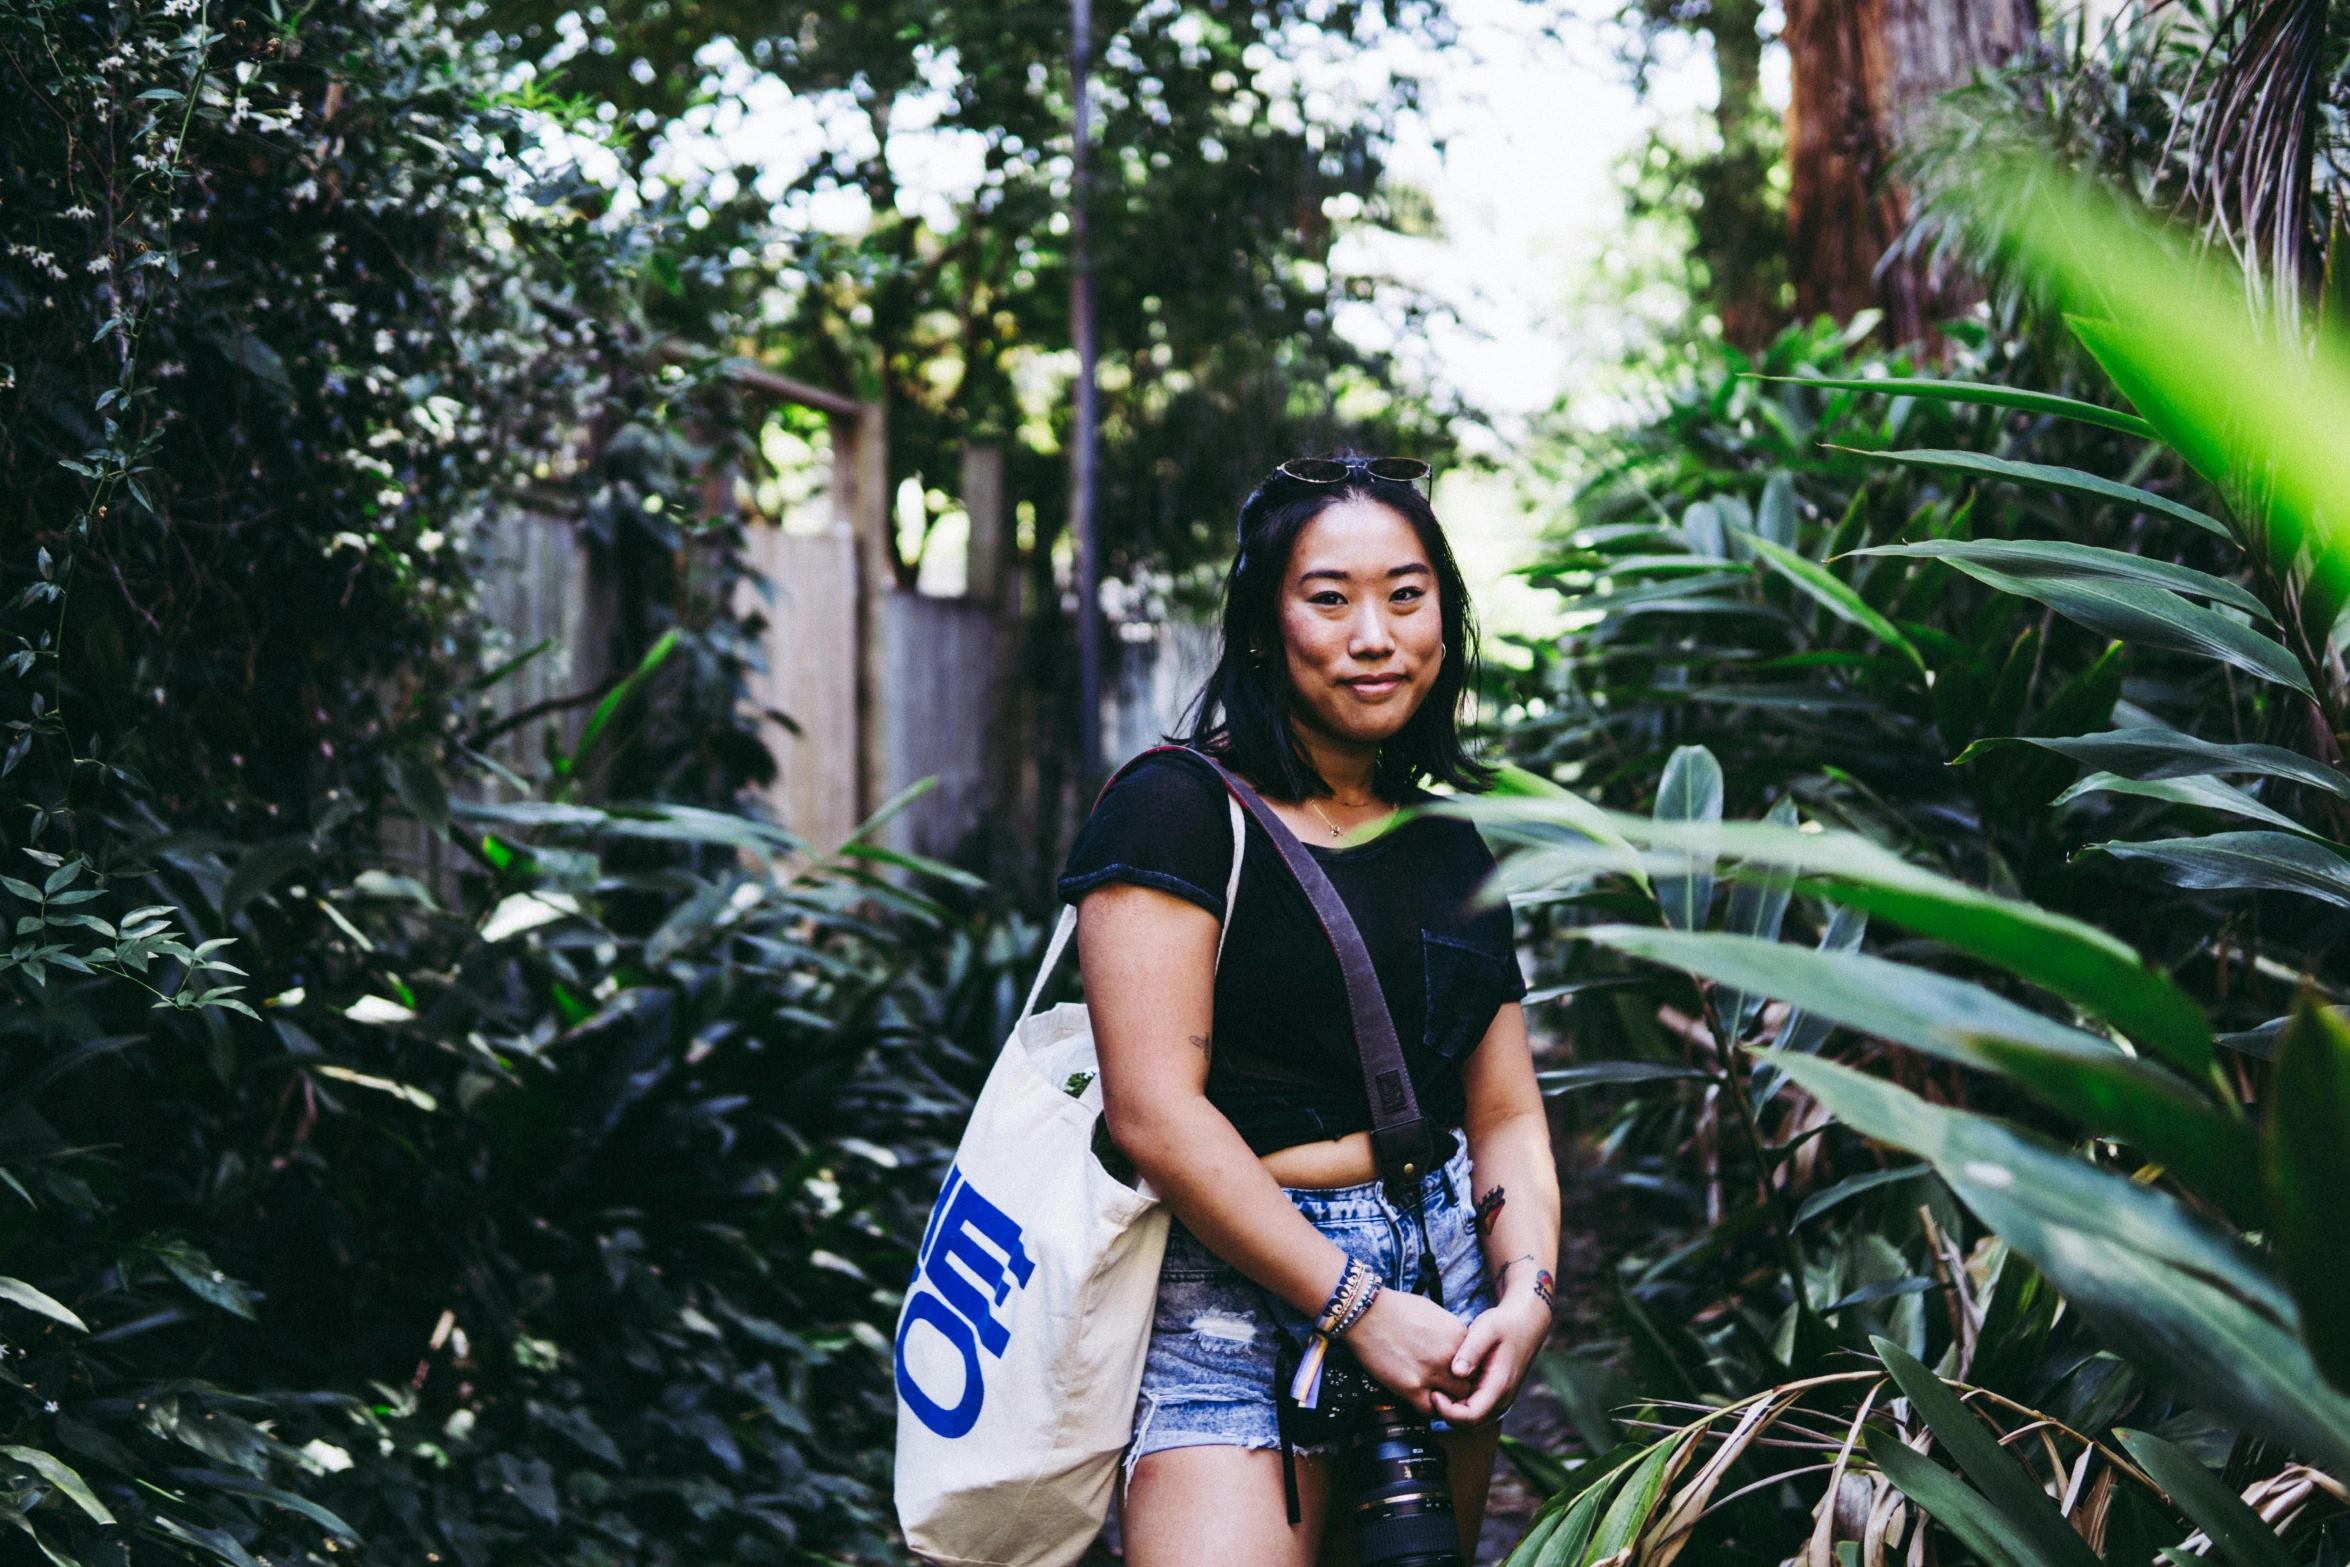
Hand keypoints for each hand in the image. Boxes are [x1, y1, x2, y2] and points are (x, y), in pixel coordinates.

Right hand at [1344, 1288, 1473, 1415]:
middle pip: (1468, 1385)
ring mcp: (1432, 1373)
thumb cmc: (1397, 1308)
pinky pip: (1429, 1410)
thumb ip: (1450, 1335)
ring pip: (1453, 1401)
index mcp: (1459, 1336)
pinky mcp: (1411, 1387)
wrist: (1368, 1313)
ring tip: (1433, 1395)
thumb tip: (1455, 1349)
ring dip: (1444, 1400)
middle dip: (1457, 1387)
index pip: (1476, 1364)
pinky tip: (1419, 1398)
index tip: (1455, 1372)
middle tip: (1445, 1386)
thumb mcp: (1435, 1313)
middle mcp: (1450, 1357)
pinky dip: (1426, 1408)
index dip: (1466, 1371)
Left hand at [1429, 1292, 1549, 1427]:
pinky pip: (1475, 1411)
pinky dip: (1460, 1406)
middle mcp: (1502, 1400)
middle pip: (1470, 1425)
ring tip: (1438, 1388)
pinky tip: (1449, 1386)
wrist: (1525, 1323)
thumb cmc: (1504, 1324)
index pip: (1471, 1417)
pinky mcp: (1495, 1396)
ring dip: (1453, 1412)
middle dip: (1447, 1414)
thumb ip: (1472, 1350)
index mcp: (1500, 1387)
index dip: (1447, 1411)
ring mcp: (1500, 1400)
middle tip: (1432, 1391)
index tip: (1433, 1392)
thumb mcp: (1487, 1329)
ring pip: (1472, 1422)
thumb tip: (1456, 1372)